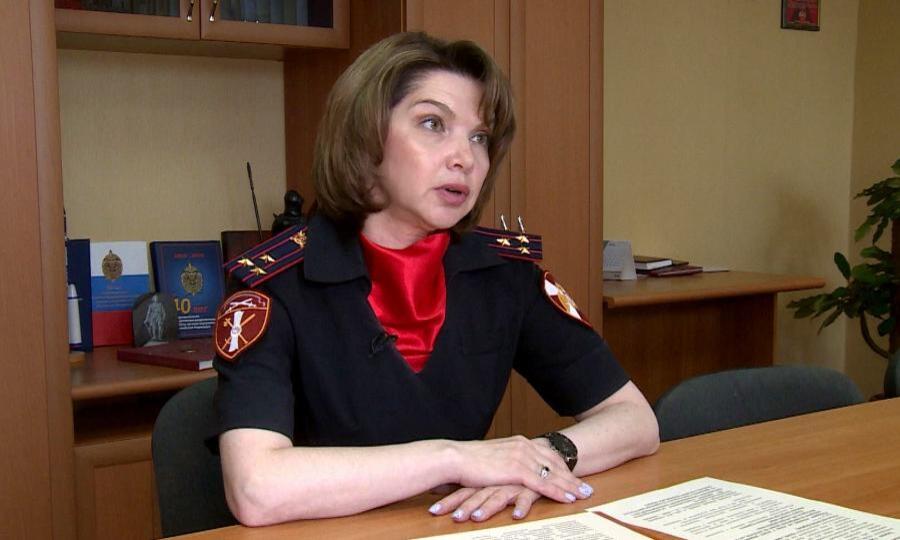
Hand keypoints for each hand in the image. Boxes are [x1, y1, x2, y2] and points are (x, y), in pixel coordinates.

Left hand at [429, 484, 541, 521]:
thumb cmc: (516, 473)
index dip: (449, 501)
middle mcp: (496, 483)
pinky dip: (521, 506)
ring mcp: (512, 485)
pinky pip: (525, 498)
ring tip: (477, 518)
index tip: (433, 510)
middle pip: (476, 496)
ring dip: (487, 508)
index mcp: (485, 481)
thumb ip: (479, 491)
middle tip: (451, 517)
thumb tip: (454, 497)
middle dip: (463, 507)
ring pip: (498, 497)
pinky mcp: (530, 489)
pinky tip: (516, 515)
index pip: (464, 492)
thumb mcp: (494, 482)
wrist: (541, 457)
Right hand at [449, 436, 593, 505]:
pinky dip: (558, 492)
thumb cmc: (469, 460)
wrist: (456, 458)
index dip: (563, 466)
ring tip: (584, 494)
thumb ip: (506, 459)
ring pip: (554, 474)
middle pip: (555, 463)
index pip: (547, 453)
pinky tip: (568, 498)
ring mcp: (521, 457)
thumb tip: (509, 467)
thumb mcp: (493, 456)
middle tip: (586, 487)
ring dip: (571, 485)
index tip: (573, 475)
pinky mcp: (517, 470)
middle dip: (572, 477)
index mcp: (518, 442)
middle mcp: (523, 446)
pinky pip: (543, 484)